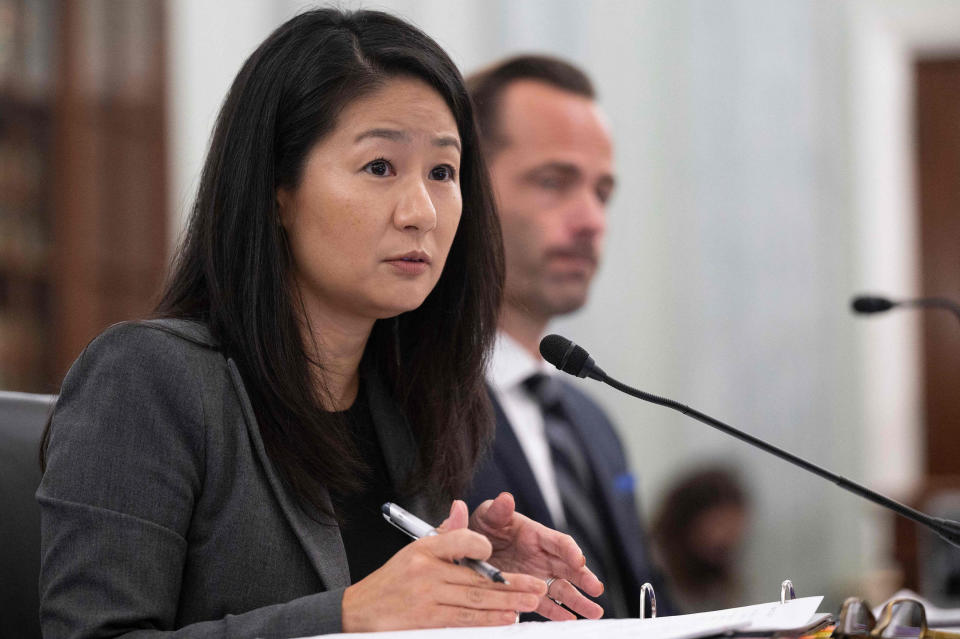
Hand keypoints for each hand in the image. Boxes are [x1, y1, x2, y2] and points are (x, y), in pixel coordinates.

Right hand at [341, 502, 546, 631]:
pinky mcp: (428, 622)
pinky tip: (506, 618)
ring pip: (475, 601)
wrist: (360, 612)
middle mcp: (426, 572)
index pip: (458, 541)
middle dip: (511, 584)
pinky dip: (487, 620)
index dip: (480, 546)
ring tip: (530, 603)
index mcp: (424, 549)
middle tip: (536, 586)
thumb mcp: (413, 550)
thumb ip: (444, 534)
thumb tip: (461, 508)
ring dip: (506, 604)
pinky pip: (464, 620)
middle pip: (476, 578)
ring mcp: (427, 599)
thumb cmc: (392, 579)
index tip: (495, 553)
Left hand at [467, 492, 604, 620]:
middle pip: (568, 567)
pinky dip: (557, 613)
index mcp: (536, 535)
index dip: (569, 551)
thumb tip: (506, 498)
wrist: (471, 548)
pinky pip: (545, 604)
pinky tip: (569, 621)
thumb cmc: (484, 526)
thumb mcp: (488, 516)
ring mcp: (537, 576)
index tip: (578, 560)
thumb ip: (498, 511)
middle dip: (584, 578)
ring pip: (562, 589)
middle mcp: (542, 556)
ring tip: (596, 613)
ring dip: (579, 600)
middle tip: (596, 589)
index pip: (559, 542)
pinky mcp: (528, 592)